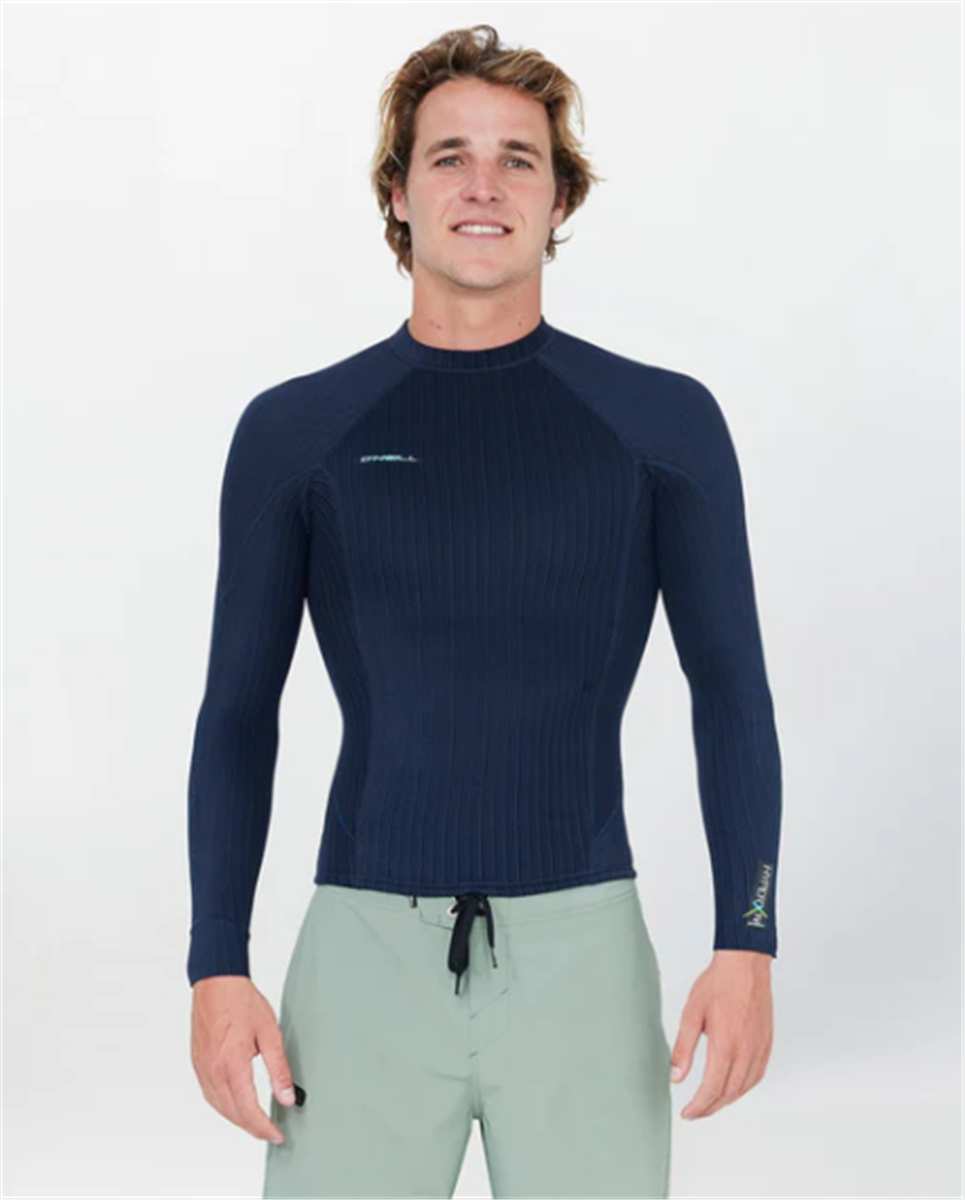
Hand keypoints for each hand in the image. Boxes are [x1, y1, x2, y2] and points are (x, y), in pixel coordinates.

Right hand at [191, 975, 296, 1143]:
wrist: (216, 982)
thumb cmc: (242, 1002)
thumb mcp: (270, 1033)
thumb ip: (279, 1069)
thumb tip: (287, 1097)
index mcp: (232, 1064)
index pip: (248, 1109)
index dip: (264, 1128)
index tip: (277, 1135)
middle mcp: (213, 1070)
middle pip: (232, 1113)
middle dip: (252, 1128)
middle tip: (270, 1133)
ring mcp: (202, 1068)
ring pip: (219, 1107)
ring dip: (238, 1120)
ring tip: (256, 1124)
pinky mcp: (197, 1064)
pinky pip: (210, 1095)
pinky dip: (224, 1107)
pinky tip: (235, 1106)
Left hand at [668, 949, 773, 1119]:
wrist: (745, 965)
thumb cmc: (718, 983)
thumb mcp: (691, 1014)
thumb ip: (683, 1049)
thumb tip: (675, 1076)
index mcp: (726, 1046)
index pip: (712, 1089)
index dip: (699, 1106)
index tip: (688, 1113)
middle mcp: (746, 1052)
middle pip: (728, 1094)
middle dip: (710, 1108)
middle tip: (695, 1112)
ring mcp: (759, 1049)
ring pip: (744, 1088)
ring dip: (726, 1100)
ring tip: (710, 1103)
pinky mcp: (766, 1043)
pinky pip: (756, 1075)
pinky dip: (742, 1088)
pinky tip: (733, 1086)